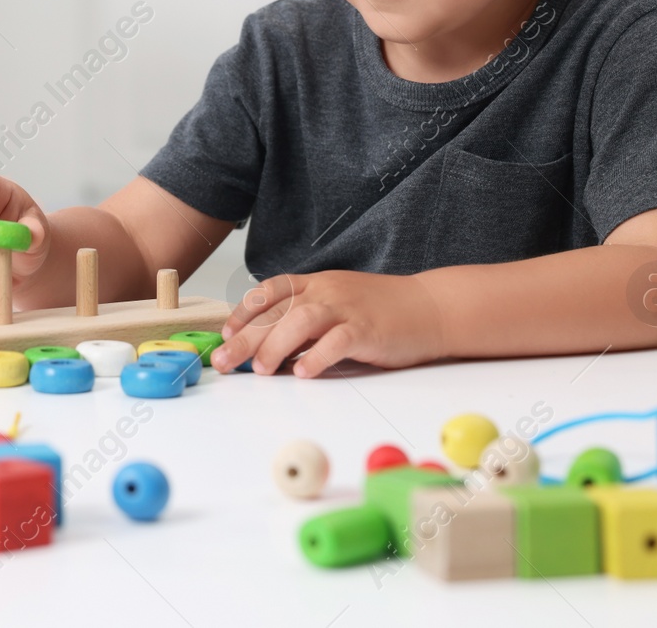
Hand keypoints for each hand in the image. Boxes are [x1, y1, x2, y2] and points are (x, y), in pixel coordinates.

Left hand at [211, 270, 446, 377]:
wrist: (432, 307)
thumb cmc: (381, 311)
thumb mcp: (337, 304)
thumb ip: (306, 320)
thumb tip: (268, 346)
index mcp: (317, 284)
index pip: (270, 291)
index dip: (244, 311)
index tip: (225, 334)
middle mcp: (327, 291)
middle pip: (277, 310)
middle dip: (245, 337)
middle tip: (224, 361)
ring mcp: (348, 308)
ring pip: (302, 320)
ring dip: (276, 345)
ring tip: (260, 370)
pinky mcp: (368, 329)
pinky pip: (337, 341)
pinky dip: (317, 357)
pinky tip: (302, 373)